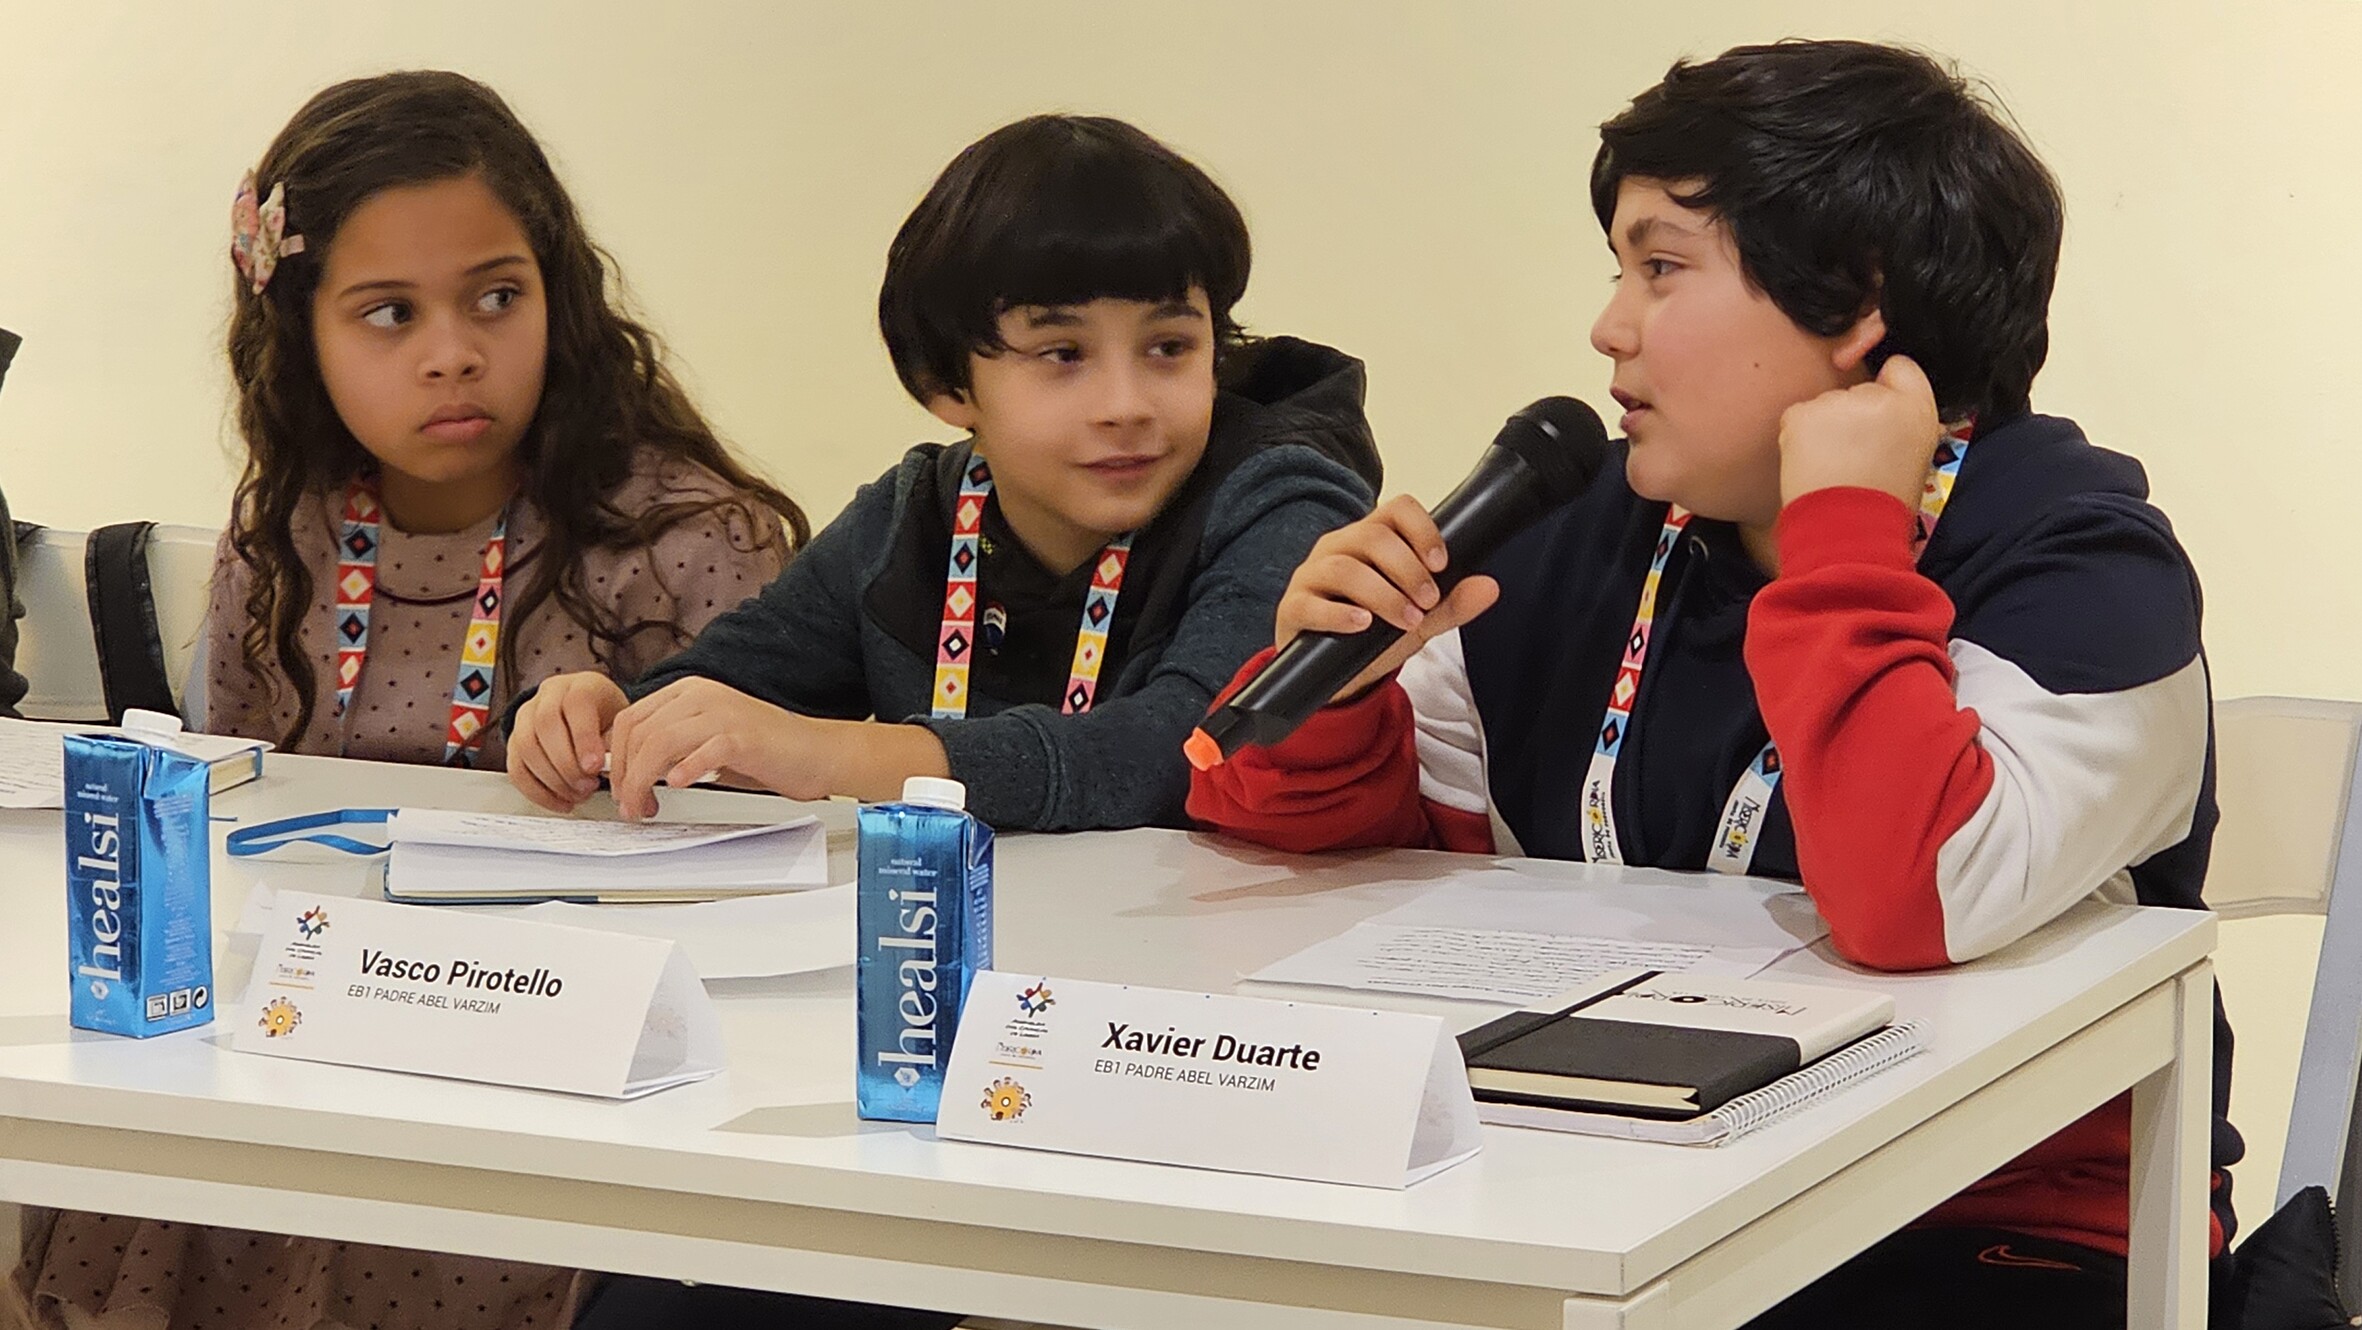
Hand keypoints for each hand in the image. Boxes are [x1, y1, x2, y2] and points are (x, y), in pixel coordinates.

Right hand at [507, 672, 628, 812]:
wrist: (591, 711)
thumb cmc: (607, 717)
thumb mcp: (620, 721)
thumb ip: (616, 742)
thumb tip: (616, 772)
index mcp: (580, 686)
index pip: (576, 703)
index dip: (584, 737)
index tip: (595, 766)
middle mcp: (548, 696)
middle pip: (545, 725)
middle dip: (566, 764)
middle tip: (587, 786)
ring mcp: (527, 716)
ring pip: (526, 747)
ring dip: (551, 779)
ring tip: (577, 794)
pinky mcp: (514, 740)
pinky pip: (516, 768)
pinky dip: (536, 791)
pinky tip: (560, 801)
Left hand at [606, 678, 833, 817]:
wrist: (813, 751)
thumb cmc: (762, 750)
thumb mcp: (706, 738)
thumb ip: (671, 744)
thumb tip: (628, 767)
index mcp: (688, 692)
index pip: (630, 719)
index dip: (616, 759)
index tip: (618, 788)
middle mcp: (701, 695)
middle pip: (640, 732)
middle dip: (625, 776)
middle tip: (629, 805)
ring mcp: (723, 713)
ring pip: (660, 742)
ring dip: (643, 780)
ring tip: (645, 806)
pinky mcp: (743, 736)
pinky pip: (702, 751)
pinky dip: (685, 770)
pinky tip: (680, 787)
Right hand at [1274, 494, 1500, 702]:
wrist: (1338, 676)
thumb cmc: (1375, 635)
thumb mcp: (1420, 620)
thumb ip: (1452, 604)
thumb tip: (1489, 587)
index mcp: (1370, 539)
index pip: (1397, 510)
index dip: (1422, 530)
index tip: (1441, 564)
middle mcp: (1339, 548)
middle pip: (1372, 537)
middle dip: (1408, 570)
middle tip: (1428, 601)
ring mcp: (1311, 576)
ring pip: (1344, 568)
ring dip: (1383, 594)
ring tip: (1406, 619)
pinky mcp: (1293, 608)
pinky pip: (1310, 603)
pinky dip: (1339, 614)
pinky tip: (1362, 624)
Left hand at [1776, 354, 1943, 513]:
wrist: (1848, 532)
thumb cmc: (1882, 504)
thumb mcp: (1915, 456)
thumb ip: (1903, 421)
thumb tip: (1886, 410)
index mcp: (1916, 408)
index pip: (1900, 368)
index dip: (1887, 390)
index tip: (1878, 414)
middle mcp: (1878, 397)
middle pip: (1858, 390)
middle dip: (1852, 416)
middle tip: (1854, 456)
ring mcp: (1837, 402)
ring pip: (1826, 405)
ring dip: (1825, 428)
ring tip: (1833, 467)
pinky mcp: (1802, 413)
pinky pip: (1798, 417)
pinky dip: (1799, 437)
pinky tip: (1813, 465)